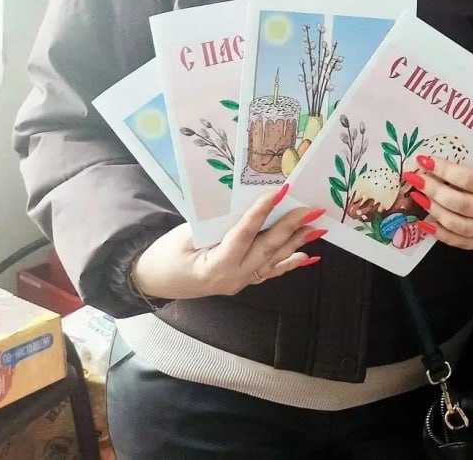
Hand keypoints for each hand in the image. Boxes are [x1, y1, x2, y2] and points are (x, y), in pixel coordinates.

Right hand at [132, 185, 323, 299]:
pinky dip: (290, 263)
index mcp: (214, 265)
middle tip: (312, 209)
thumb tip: (245, 206)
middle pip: (267, 248)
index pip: (243, 234)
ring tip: (318, 228)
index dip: (261, 212)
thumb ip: (216, 224)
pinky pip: (271, 272)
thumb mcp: (185, 235)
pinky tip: (309, 257)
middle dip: (291, 226)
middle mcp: (233, 277)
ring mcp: (240, 281)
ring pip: (274, 260)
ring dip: (298, 242)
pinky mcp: (243, 280)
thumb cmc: (166, 254)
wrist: (154, 280)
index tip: (279, 192)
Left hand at [410, 157, 472, 249]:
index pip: (469, 179)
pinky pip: (455, 240)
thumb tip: (429, 162)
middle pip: (461, 204)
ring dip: (433, 210)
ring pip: (456, 224)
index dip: (445, 171)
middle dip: (434, 191)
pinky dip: (437, 232)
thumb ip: (462, 165)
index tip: (425, 162)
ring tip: (417, 198)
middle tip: (417, 180)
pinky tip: (423, 222)